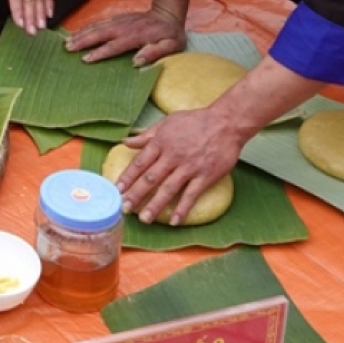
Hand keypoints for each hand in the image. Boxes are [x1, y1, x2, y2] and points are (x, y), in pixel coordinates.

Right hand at [66, 5, 185, 65]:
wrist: (168, 13)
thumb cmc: (170, 34)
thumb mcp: (171, 45)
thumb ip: (155, 53)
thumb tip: (137, 61)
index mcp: (136, 36)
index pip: (115, 45)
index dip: (100, 52)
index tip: (85, 59)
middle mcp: (124, 27)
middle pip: (100, 33)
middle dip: (83, 40)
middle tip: (68, 48)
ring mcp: (119, 21)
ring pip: (97, 27)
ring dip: (81, 34)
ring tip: (66, 42)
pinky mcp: (117, 18)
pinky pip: (99, 23)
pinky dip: (86, 28)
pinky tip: (77, 33)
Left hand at [114, 108, 246, 224]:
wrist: (226, 123)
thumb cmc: (196, 121)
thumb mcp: (167, 122)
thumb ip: (146, 135)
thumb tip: (126, 141)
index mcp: (161, 143)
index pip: (139, 163)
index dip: (127, 177)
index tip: (117, 189)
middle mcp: (172, 156)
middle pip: (150, 178)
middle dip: (136, 194)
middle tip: (125, 208)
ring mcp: (189, 167)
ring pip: (168, 189)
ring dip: (155, 205)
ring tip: (145, 219)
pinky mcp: (205, 176)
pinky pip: (191, 195)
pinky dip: (182, 208)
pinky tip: (175, 221)